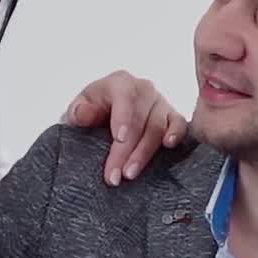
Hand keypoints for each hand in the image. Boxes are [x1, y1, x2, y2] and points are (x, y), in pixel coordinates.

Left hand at [63, 70, 187, 185]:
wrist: (103, 121)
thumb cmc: (91, 115)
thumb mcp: (78, 112)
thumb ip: (78, 112)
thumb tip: (82, 113)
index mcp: (120, 83)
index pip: (125, 97)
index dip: (123, 118)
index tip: (118, 138)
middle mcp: (143, 90)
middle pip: (140, 119)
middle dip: (126, 150)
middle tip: (115, 174)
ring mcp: (160, 104)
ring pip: (157, 127)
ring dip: (144, 153)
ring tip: (129, 174)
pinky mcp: (173, 118)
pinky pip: (179, 125)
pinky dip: (176, 135)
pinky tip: (168, 146)